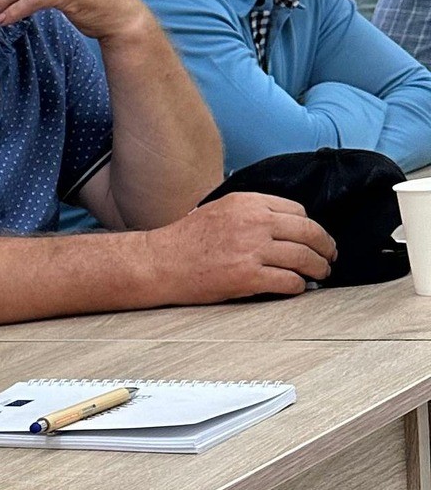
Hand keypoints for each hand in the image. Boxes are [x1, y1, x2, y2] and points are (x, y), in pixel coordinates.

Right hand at [148, 192, 335, 299]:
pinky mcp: (248, 277)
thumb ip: (251, 212)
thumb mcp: (219, 210)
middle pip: (309, 232)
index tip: (313, 237)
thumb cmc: (185, 240)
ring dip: (318, 268)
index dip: (309, 226)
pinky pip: (289, 281)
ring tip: (320, 273)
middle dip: (326, 247)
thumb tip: (284, 226)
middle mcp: (253, 223)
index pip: (297, 211)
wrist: (160, 262)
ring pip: (305, 258)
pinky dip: (298, 286)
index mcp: (247, 203)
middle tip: (329, 256)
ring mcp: (252, 250)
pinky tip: (296, 286)